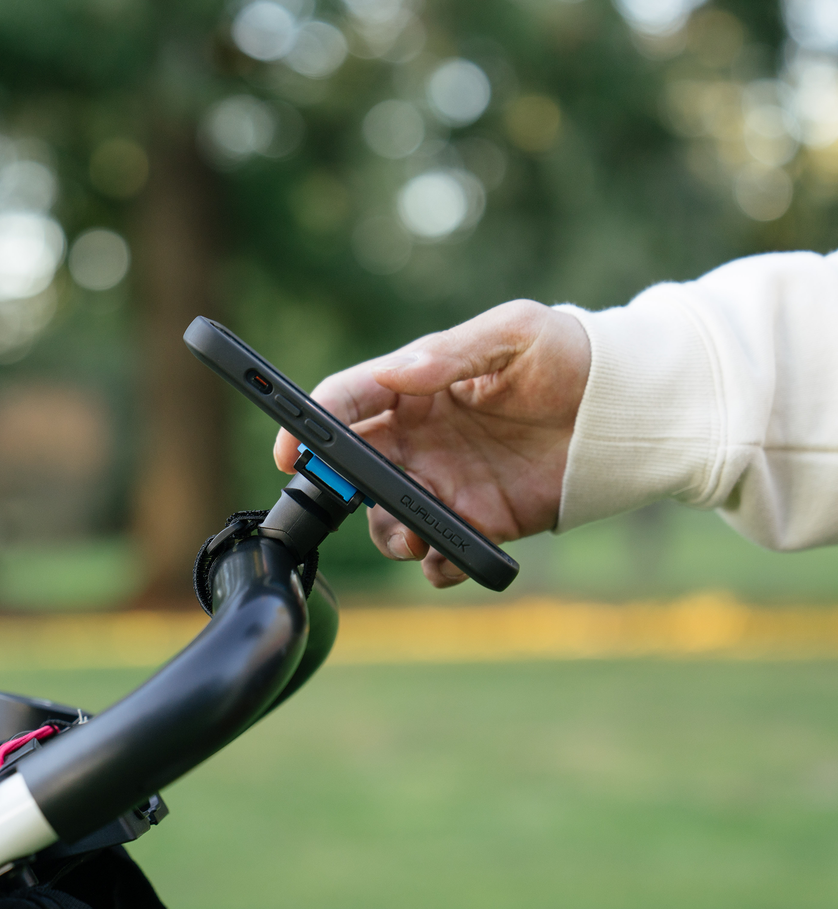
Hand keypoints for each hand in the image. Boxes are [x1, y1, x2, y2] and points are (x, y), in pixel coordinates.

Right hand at [274, 300, 590, 587]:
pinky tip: (452, 557)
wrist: (626, 409)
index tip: (293, 451)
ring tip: (415, 539)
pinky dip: (437, 565)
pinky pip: (441, 553)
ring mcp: (448, 482)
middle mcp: (421, 439)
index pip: (348, 403)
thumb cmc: (569, 354)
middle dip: (343, 492)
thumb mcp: (514, 332)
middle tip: (359, 501)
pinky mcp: (481, 520)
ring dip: (389, 535)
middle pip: (355, 470)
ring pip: (391, 519)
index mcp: (417, 388)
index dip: (311, 424)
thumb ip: (452, 353)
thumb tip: (395, 372)